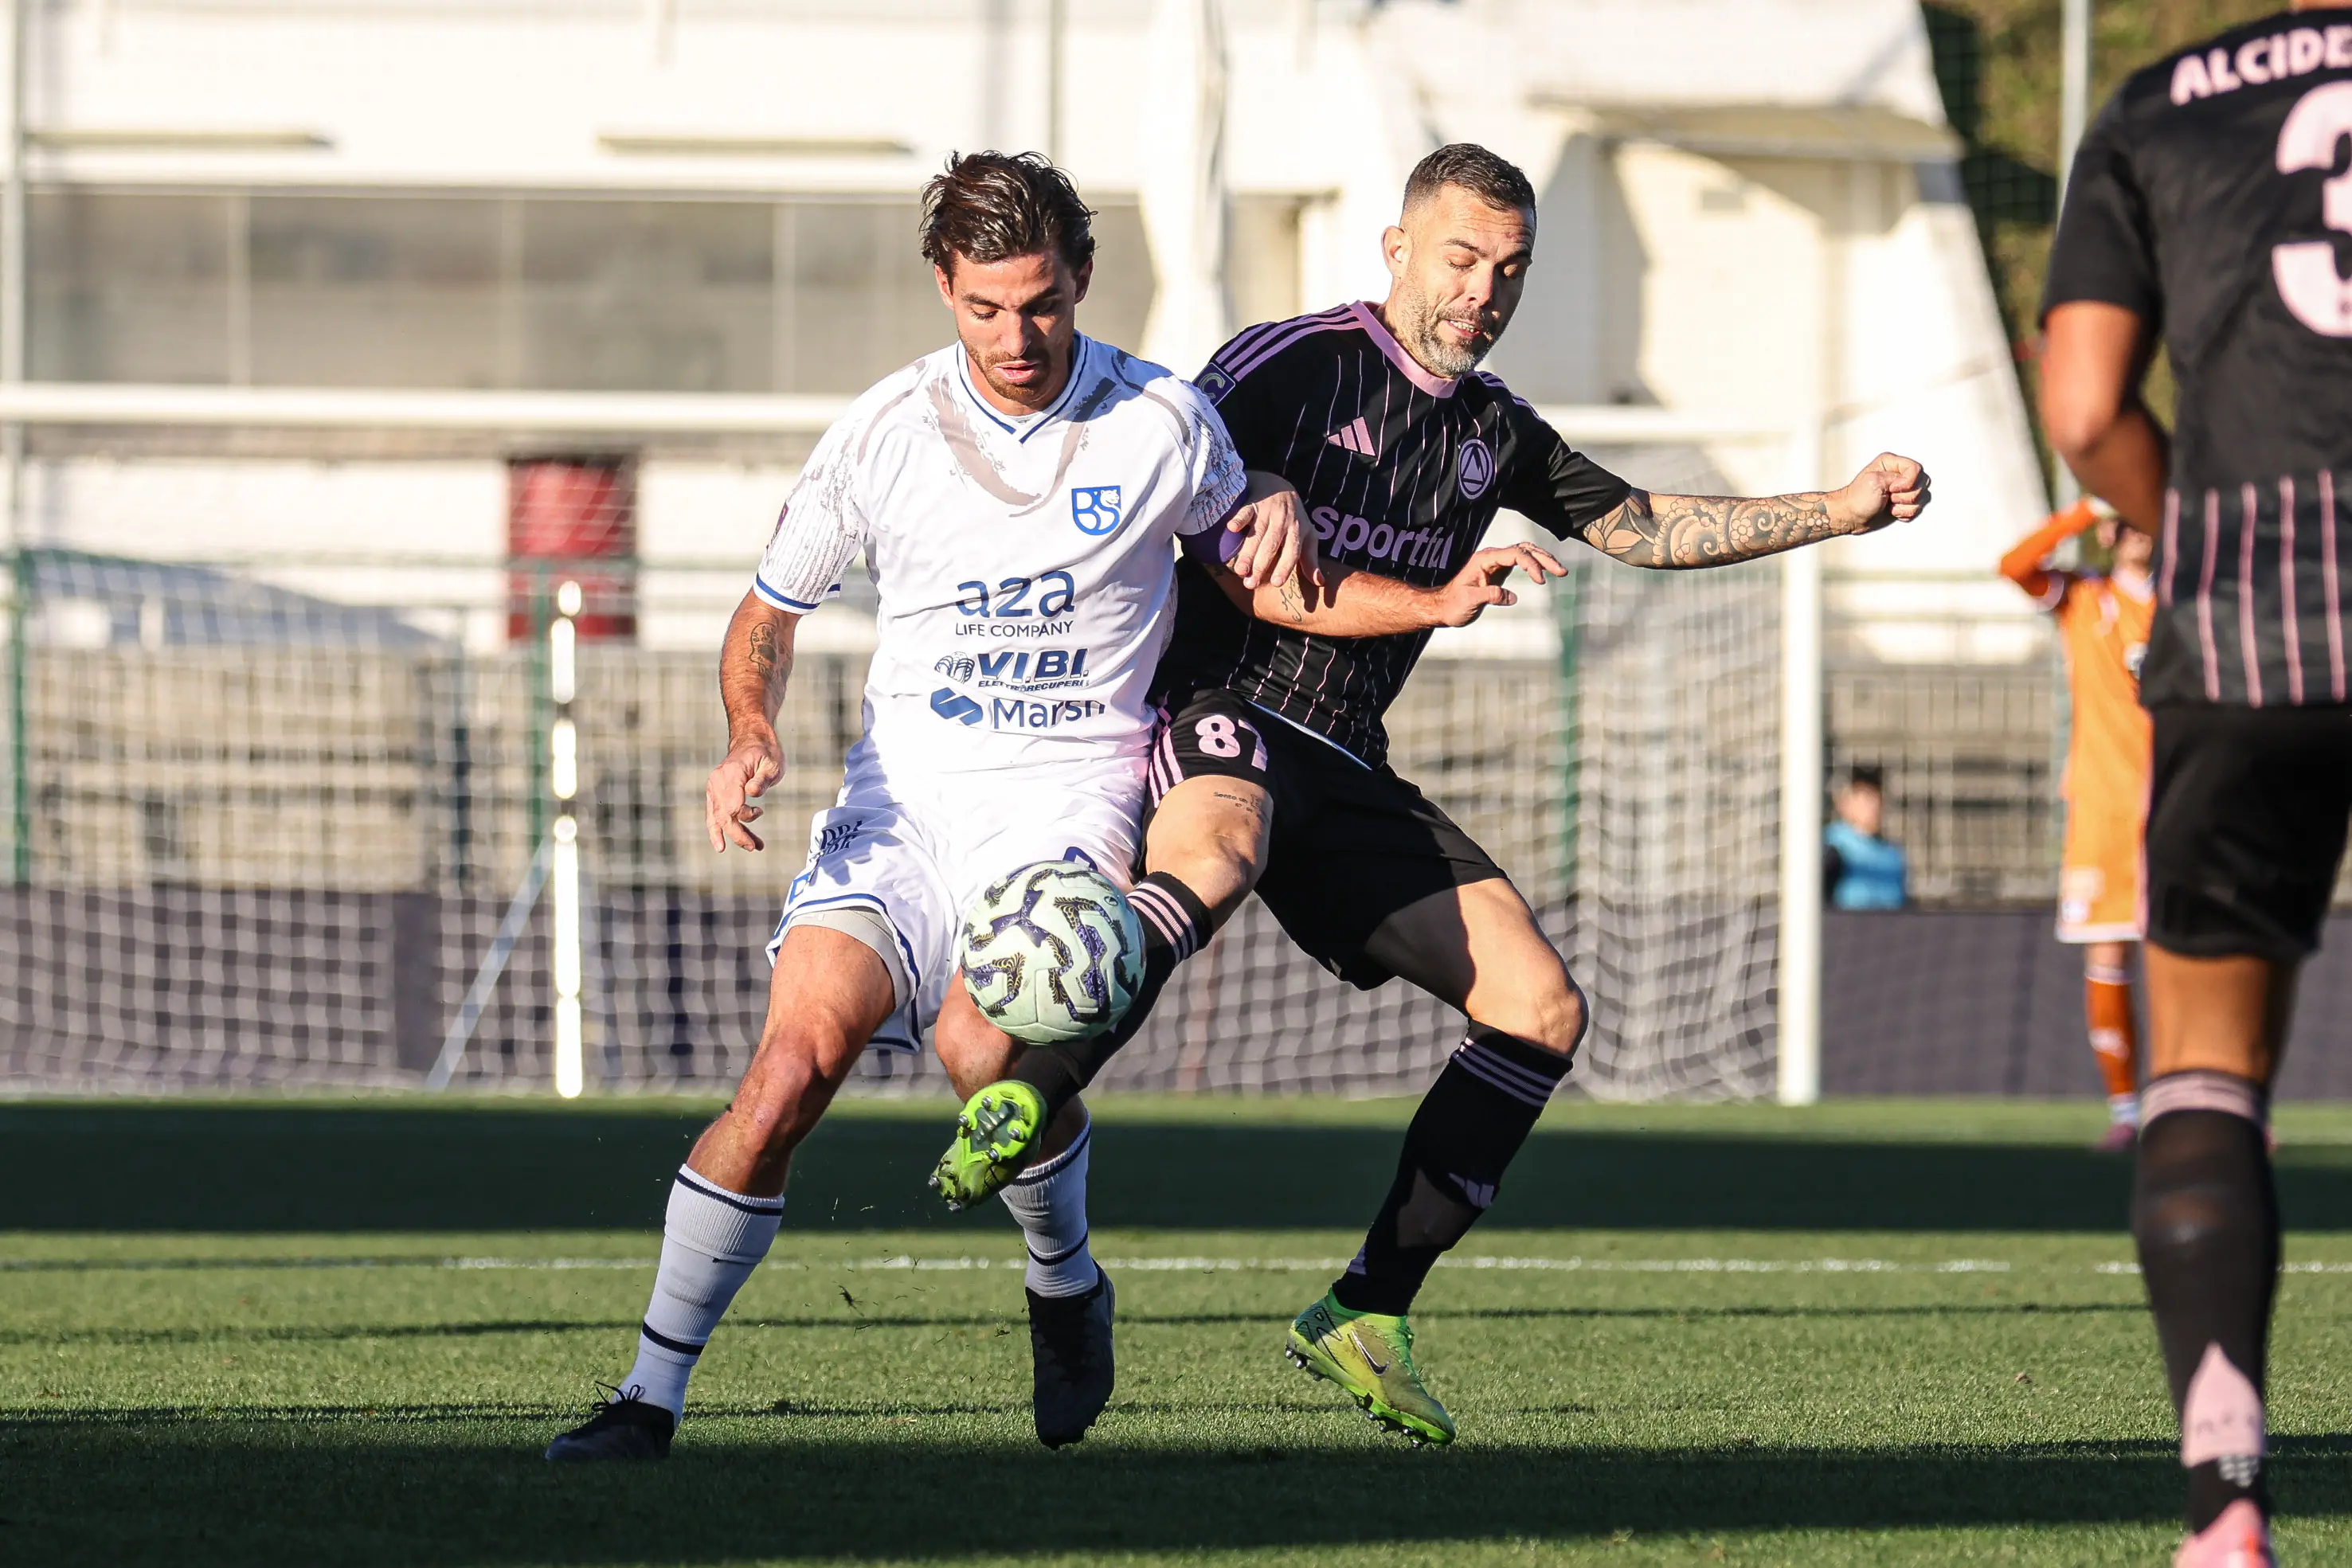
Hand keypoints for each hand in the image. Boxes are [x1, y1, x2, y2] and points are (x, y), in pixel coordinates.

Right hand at [706, 727, 783, 851]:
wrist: (753, 740)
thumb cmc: (766, 753)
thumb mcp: (772, 764)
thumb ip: (762, 780)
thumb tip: (752, 793)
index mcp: (731, 774)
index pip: (733, 805)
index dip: (745, 817)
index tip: (760, 811)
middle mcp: (717, 782)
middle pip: (723, 816)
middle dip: (738, 835)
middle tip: (754, 847)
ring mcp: (713, 787)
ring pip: (717, 818)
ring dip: (732, 835)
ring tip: (751, 846)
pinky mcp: (714, 793)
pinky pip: (713, 815)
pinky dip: (717, 829)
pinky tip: (722, 844)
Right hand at [1224, 480, 1323, 590]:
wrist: (1278, 485)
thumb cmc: (1294, 517)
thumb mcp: (1307, 536)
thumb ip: (1311, 560)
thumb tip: (1319, 583)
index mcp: (1297, 531)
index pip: (1292, 550)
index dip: (1285, 566)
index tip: (1276, 582)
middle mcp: (1283, 521)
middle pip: (1271, 545)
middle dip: (1261, 565)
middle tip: (1250, 584)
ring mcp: (1267, 511)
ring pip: (1257, 533)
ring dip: (1247, 552)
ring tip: (1239, 571)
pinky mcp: (1253, 503)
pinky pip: (1246, 511)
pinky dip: (1239, 518)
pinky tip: (1231, 528)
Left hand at [1427, 542, 1570, 627]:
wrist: (1443, 607)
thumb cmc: (1453, 605)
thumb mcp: (1469, 601)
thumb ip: (1489, 595)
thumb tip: (1511, 596)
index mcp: (1484, 560)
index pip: (1515, 554)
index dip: (1531, 564)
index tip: (1540, 581)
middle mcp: (1492, 557)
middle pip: (1524, 549)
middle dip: (1544, 559)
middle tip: (1562, 572)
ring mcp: (1497, 562)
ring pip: (1525, 553)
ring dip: (1543, 560)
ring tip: (1561, 571)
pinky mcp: (1500, 571)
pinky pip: (1522, 562)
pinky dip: (1536, 566)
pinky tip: (1545, 574)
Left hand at [1830, 453, 1932, 534]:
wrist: (1851, 517)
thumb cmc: (1857, 500)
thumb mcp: (1874, 481)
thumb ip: (1897, 477)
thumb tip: (1910, 482)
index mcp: (1891, 463)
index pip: (1916, 469)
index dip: (1908, 482)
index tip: (1893, 489)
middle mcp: (1899, 475)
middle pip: (1922, 483)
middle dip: (1906, 495)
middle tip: (1889, 497)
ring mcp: (1903, 490)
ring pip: (1922, 497)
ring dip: (1904, 505)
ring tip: (1889, 505)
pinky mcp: (1904, 503)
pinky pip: (1917, 509)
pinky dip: (1904, 513)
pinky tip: (1893, 511)